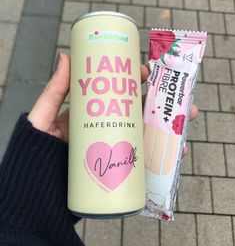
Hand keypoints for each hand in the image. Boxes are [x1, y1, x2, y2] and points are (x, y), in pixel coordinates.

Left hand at [28, 54, 197, 155]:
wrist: (38, 190)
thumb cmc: (37, 151)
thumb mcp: (44, 117)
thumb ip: (54, 90)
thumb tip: (66, 54)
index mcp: (94, 113)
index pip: (120, 93)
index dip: (136, 82)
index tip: (148, 73)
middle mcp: (108, 128)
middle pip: (141, 114)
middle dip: (165, 106)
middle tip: (183, 102)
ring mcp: (115, 148)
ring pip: (148, 135)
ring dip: (171, 130)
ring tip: (187, 124)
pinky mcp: (118, 168)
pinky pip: (144, 161)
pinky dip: (163, 158)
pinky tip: (177, 155)